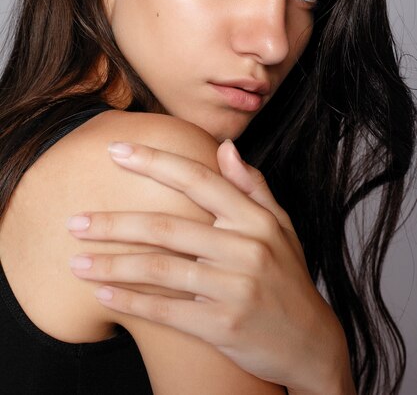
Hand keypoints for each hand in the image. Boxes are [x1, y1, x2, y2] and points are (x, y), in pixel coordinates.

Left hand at [68, 140, 354, 394]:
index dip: (154, 162)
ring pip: (161, 269)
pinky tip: (104, 296)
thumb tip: (225, 148)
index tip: (116, 151)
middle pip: (167, 227)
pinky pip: (167, 310)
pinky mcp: (224, 325)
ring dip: (112, 266)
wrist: (311, 342)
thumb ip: (252, 186)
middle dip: (114, 224)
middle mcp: (246, 247)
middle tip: (75, 222)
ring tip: (77, 263)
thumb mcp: (281, 226)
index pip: (197, 180)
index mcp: (255, 218)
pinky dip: (132, 303)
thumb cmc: (288, 277)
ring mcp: (236, 287)